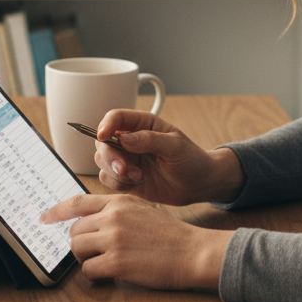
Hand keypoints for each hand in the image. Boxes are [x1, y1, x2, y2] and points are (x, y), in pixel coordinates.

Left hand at [42, 193, 231, 289]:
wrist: (191, 251)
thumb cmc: (169, 235)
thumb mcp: (141, 211)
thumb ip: (116, 212)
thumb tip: (90, 222)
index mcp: (119, 202)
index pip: (78, 202)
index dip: (57, 211)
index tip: (44, 218)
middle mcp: (112, 217)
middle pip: (75, 231)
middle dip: (80, 244)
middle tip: (94, 254)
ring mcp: (113, 239)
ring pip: (77, 249)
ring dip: (86, 260)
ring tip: (103, 263)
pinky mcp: (116, 262)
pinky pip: (89, 270)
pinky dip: (95, 276)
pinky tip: (110, 274)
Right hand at [93, 109, 245, 205]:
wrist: (198, 184)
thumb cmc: (191, 159)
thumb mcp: (175, 146)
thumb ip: (150, 140)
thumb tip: (124, 139)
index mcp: (142, 124)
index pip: (116, 117)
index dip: (105, 125)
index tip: (103, 136)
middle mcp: (130, 140)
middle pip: (102, 142)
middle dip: (109, 156)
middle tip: (124, 169)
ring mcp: (127, 160)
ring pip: (102, 161)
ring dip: (115, 171)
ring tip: (139, 176)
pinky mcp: (126, 178)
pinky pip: (109, 180)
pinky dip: (118, 183)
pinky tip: (138, 183)